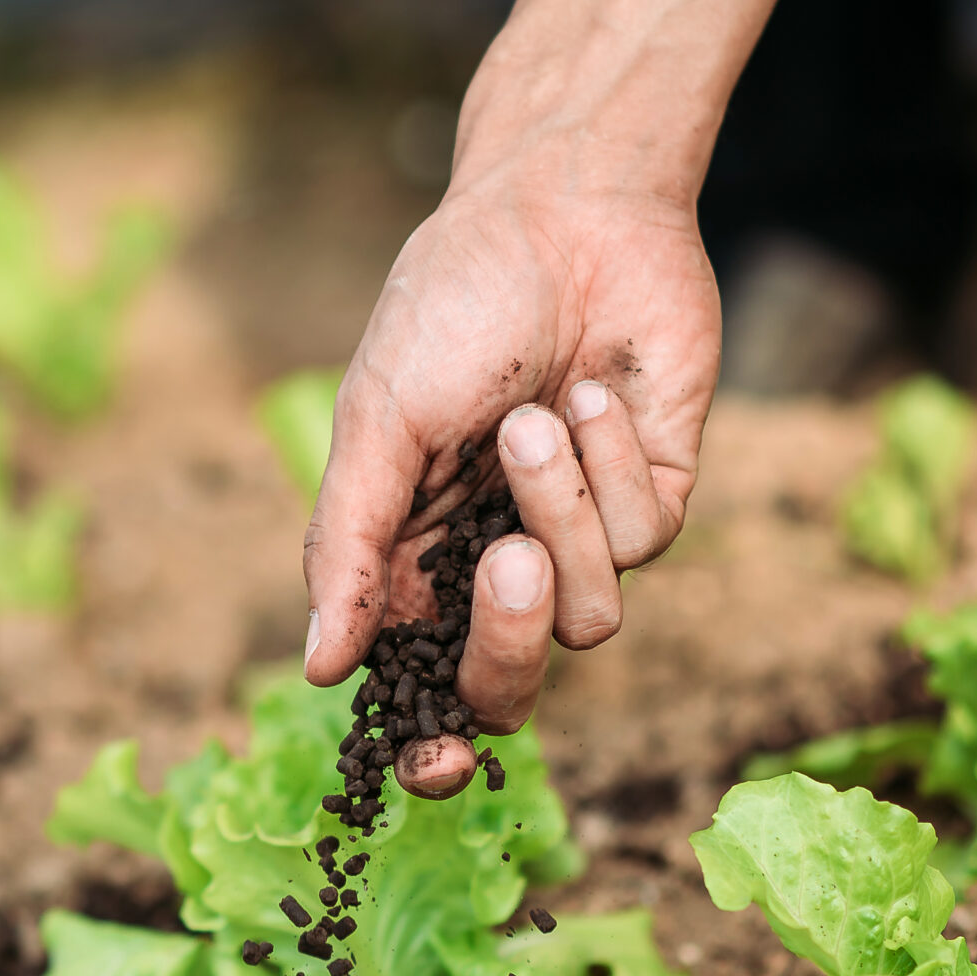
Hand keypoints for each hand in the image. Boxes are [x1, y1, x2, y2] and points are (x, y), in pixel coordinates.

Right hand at [301, 0, 863, 796]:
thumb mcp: (377, 422)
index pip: (424, 689)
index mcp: (415, 556)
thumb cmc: (452, 307)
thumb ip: (349, 550)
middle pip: (514, 682)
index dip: (435, 746)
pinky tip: (597, 387)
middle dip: (513, 634)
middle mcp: (499, 557)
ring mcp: (583, 531)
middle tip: (507, 557)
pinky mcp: (658, 492)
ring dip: (562, 505)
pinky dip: (614, 459)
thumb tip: (319, 667)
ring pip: (593, 614)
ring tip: (540, 408)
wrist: (566, 211)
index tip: (439, 765)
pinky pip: (646, 535)